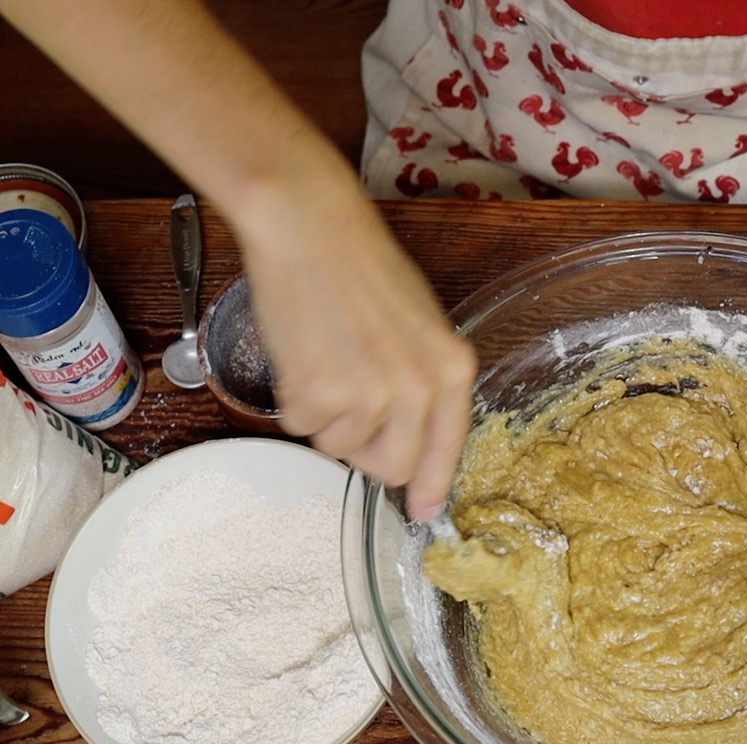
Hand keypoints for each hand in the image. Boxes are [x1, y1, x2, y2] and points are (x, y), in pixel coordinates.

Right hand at [235, 178, 475, 519]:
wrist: (309, 226)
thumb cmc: (360, 267)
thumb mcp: (418, 325)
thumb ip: (423, 383)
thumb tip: (411, 443)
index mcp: (452, 368)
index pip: (448, 449)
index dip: (430, 487)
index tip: (420, 513)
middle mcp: (418, 388)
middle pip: (391, 467)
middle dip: (364, 451)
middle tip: (346, 407)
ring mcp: (369, 395)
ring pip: (340, 448)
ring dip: (326, 418)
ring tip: (325, 359)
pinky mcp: (318, 393)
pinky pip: (301, 426)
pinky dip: (294, 400)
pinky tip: (302, 353)